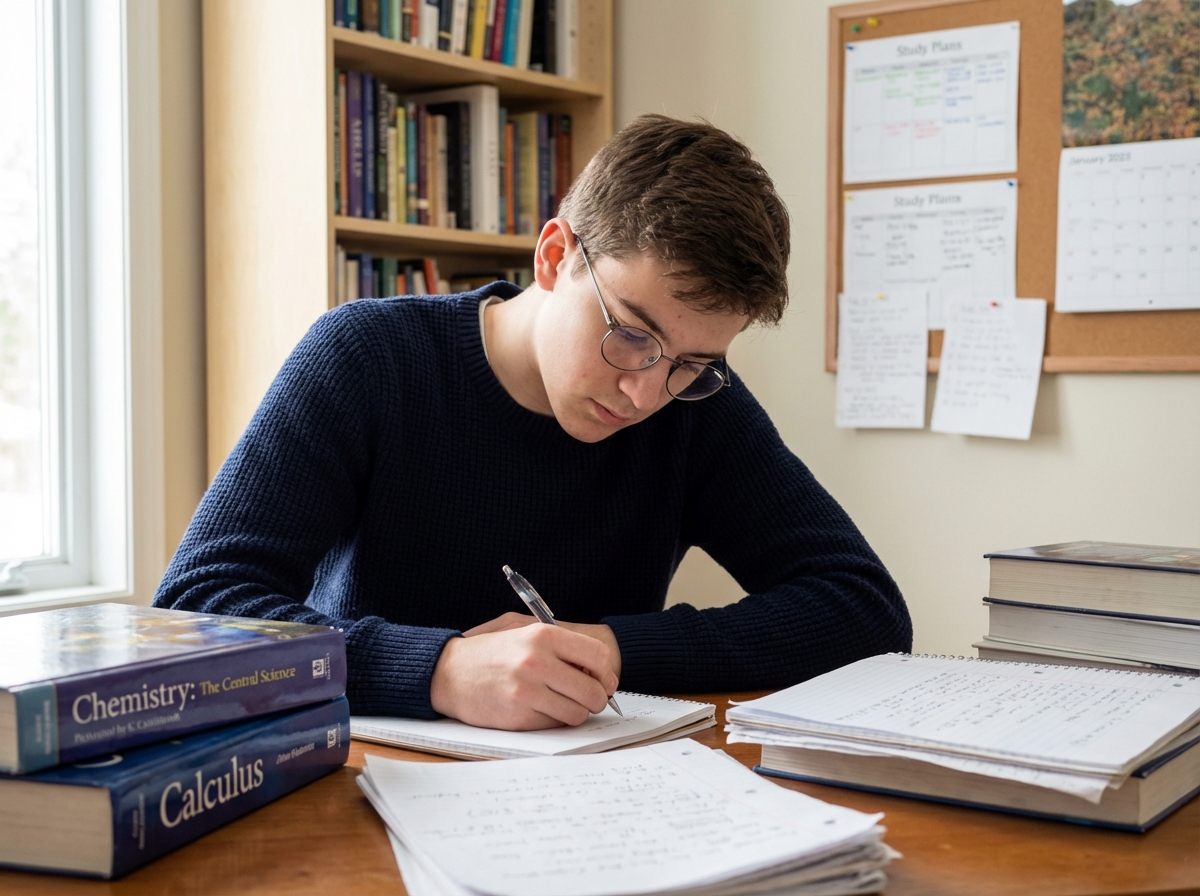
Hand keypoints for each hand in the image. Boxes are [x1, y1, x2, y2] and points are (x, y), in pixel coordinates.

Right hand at [430, 621, 619, 729]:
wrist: (447, 673)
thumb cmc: (490, 650)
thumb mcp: (523, 629)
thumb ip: (561, 642)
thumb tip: (600, 669)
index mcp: (543, 635)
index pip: (598, 657)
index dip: (605, 672)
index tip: (601, 680)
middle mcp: (537, 661)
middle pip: (593, 691)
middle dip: (597, 698)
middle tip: (588, 698)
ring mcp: (527, 691)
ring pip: (577, 713)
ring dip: (575, 712)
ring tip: (561, 703)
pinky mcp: (518, 716)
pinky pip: (554, 725)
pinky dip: (552, 720)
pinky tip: (538, 709)